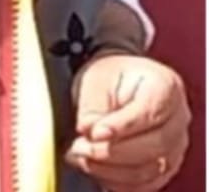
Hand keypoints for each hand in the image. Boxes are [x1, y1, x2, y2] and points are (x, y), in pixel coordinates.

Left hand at [65, 53, 190, 189]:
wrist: (118, 86)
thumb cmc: (111, 77)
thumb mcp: (96, 78)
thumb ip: (94, 105)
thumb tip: (89, 131)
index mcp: (165, 86)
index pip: (150, 112)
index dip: (122, 126)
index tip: (95, 132)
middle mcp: (178, 119)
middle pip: (154, 146)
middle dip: (112, 151)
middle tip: (80, 146)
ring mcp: (175, 146)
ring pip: (151, 170)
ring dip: (112, 169)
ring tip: (82, 156)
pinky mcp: (165, 168)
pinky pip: (146, 185)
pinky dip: (118, 181)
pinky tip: (94, 167)